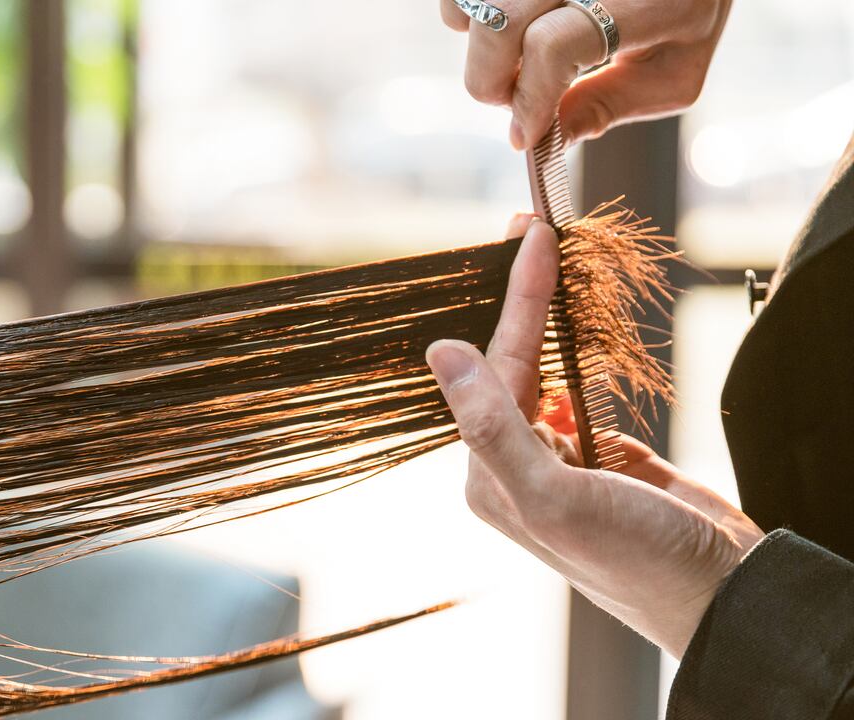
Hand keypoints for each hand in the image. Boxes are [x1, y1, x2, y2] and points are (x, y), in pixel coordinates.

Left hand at [426, 215, 763, 656]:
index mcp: (490, 477)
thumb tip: (443, 355)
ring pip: (541, 374)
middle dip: (521, 298)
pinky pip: (577, 394)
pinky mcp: (601, 460)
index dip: (514, 300)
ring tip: (549, 265)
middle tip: (530, 229)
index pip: (495, 369)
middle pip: (511, 365)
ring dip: (544, 322)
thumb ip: (494, 428)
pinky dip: (576, 357)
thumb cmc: (635, 557)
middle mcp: (515, 467)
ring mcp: (559, 462)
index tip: (529, 236)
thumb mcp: (554, 496)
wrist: (718, 595)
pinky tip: (573, 331)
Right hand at [440, 0, 732, 147]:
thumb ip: (611, 106)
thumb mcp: (673, 69)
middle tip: (512, 99)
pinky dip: (467, 14)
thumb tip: (546, 140)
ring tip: (509, 58)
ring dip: (477, 43)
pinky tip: (506, 27)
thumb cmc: (684, 9)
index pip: (551, 48)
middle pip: (499, 24)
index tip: (523, 136)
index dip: (526, 102)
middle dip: (490, 80)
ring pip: (469, 4)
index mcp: (644, 2)